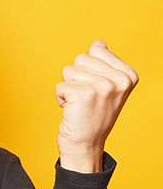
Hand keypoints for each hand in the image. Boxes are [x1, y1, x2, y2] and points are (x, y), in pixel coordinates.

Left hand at [55, 40, 138, 172]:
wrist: (86, 145)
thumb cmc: (93, 116)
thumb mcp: (106, 87)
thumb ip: (103, 64)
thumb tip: (97, 43)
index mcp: (128, 75)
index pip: (96, 49)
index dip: (88, 69)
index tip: (96, 90)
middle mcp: (119, 80)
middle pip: (80, 58)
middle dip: (76, 77)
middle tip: (85, 99)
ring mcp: (103, 86)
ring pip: (68, 70)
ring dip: (68, 88)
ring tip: (79, 105)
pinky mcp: (83, 94)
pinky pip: (60, 85)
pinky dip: (60, 98)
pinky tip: (72, 110)